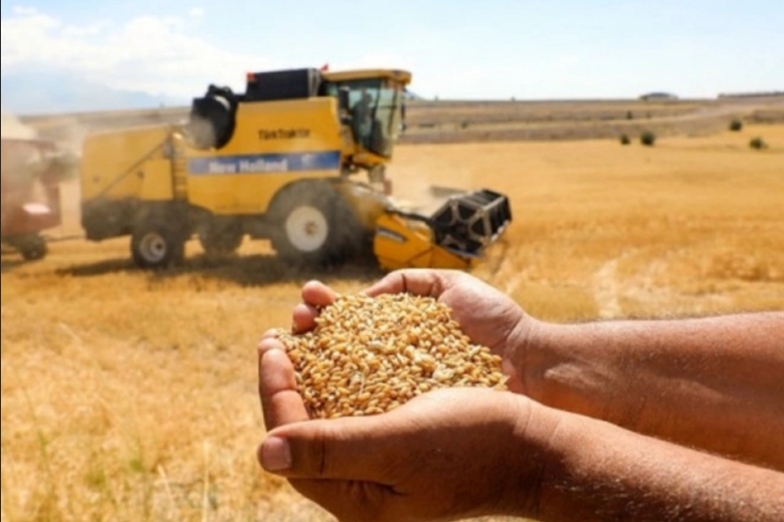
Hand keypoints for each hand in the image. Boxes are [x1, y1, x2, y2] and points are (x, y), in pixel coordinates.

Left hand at [257, 343, 553, 521]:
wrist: (534, 443)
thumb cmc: (475, 442)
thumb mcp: (400, 443)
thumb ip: (332, 449)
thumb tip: (263, 452)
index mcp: (357, 499)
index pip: (292, 444)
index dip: (275, 393)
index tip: (271, 346)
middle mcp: (363, 486)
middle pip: (304, 430)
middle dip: (285, 381)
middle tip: (274, 338)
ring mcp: (382, 463)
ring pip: (328, 416)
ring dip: (310, 375)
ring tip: (301, 336)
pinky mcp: (401, 441)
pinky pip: (356, 409)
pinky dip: (341, 377)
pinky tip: (339, 350)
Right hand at [282, 269, 536, 392]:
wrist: (529, 362)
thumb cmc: (494, 324)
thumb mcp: (449, 286)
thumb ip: (407, 282)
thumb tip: (366, 298)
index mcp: (395, 333)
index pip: (345, 323)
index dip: (322, 311)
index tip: (312, 297)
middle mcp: (388, 365)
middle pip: (332, 350)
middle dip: (307, 331)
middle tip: (298, 319)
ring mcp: (394, 395)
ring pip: (337, 381)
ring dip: (308, 359)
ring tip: (294, 339)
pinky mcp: (404, 421)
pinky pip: (360, 411)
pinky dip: (331, 397)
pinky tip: (312, 380)